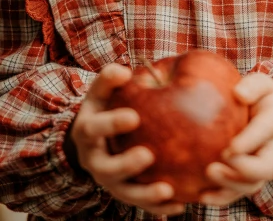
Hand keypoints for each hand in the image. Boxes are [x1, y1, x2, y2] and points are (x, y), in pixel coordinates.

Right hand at [69, 63, 185, 215]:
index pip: (94, 128)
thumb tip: (124, 70)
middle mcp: (94, 160)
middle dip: (126, 164)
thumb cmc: (104, 106)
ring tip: (167, 190)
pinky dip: (159, 207)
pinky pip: (141, 204)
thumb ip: (110, 79)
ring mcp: (109, 181)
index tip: (134, 117)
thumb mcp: (102, 91)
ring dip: (145, 195)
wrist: (93, 137)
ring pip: (125, 193)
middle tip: (148, 155)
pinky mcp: (124, 193)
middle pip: (107, 168)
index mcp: (87, 132)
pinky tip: (181, 204)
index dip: (112, 124)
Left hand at [199, 72, 272, 206]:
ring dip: (229, 186)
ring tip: (207, 175)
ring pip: (251, 185)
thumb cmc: (253, 92)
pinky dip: (220, 197)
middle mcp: (272, 147)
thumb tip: (239, 94)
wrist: (252, 107)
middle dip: (242, 171)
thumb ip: (253, 85)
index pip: (266, 130)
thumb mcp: (258, 82)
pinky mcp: (244, 176)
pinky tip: (202, 196)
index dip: (250, 141)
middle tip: (215, 166)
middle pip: (265, 168)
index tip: (230, 148)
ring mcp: (259, 164)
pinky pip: (236, 192)